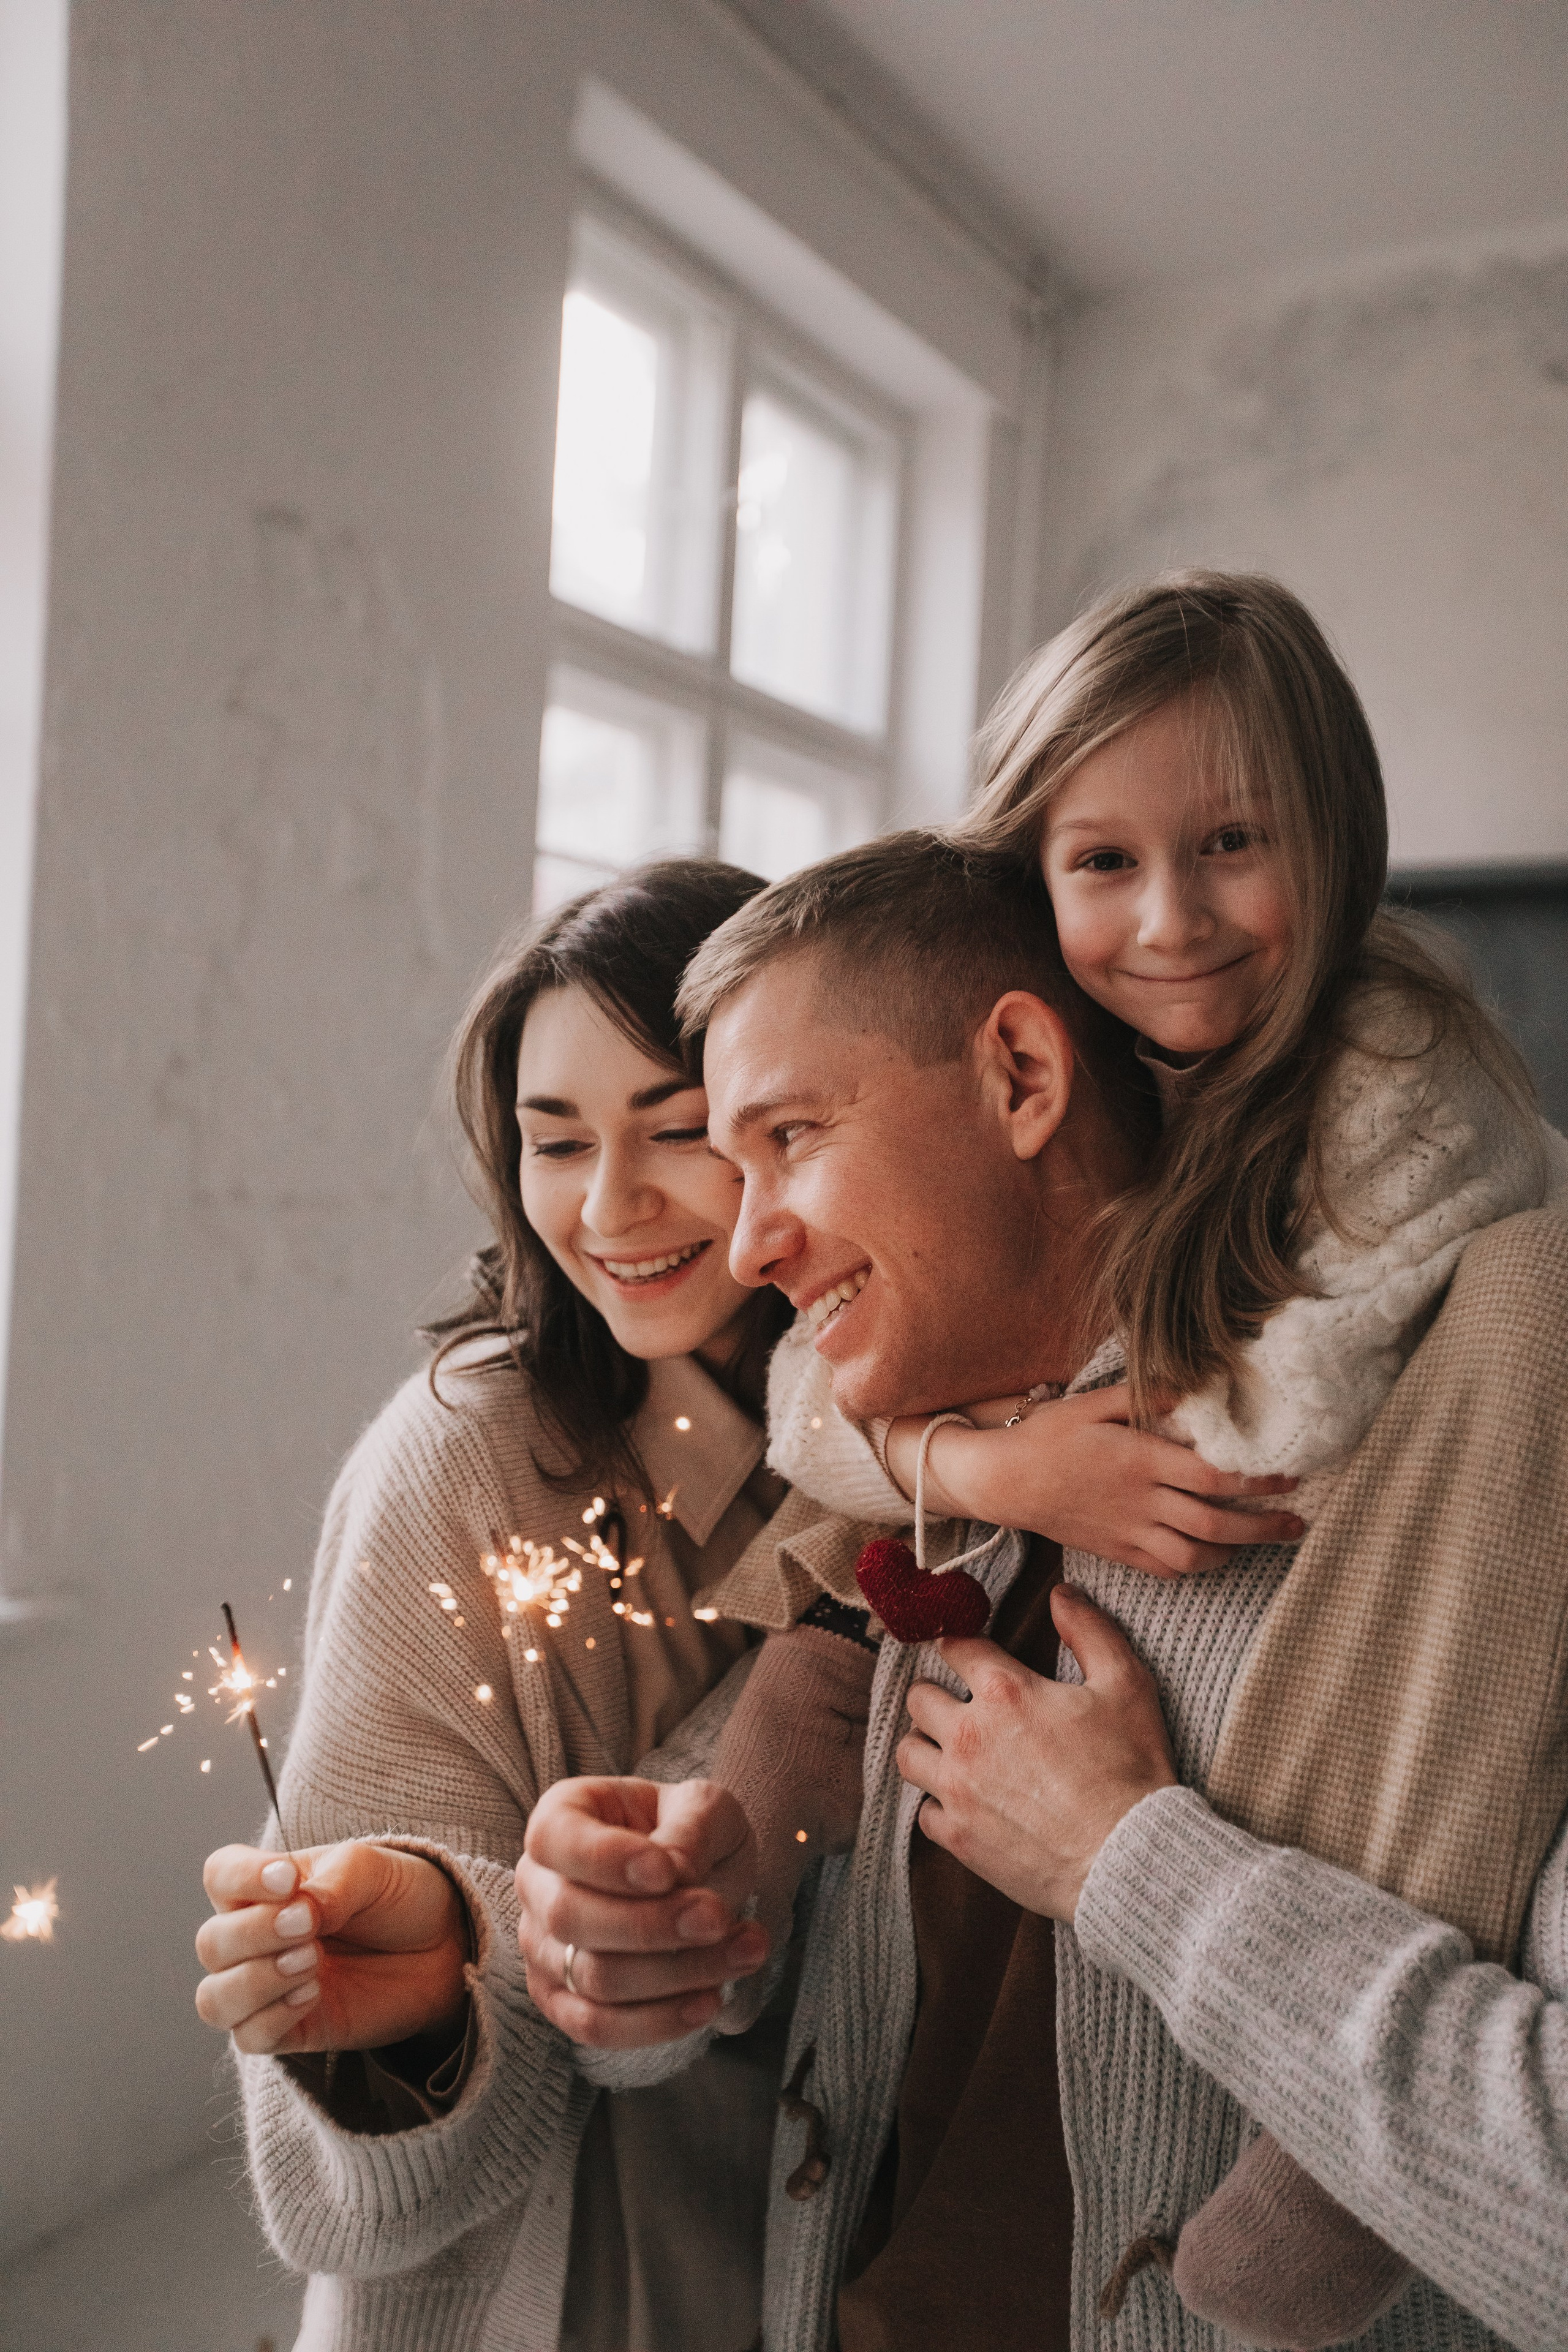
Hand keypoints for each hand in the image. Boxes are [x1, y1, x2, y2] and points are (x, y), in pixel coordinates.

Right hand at [195, 1842, 467, 2055]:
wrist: (444, 1945)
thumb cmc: (399, 1897)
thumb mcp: (371, 1872)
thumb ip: (331, 1885)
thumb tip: (297, 1911)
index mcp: (267, 1886)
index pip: (220, 1876)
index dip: (241, 1878)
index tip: (287, 1879)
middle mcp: (256, 1937)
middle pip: (211, 1942)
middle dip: (254, 1934)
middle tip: (307, 1926)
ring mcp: (269, 1987)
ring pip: (215, 1998)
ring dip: (256, 1980)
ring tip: (311, 1962)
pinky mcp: (290, 2031)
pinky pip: (249, 2038)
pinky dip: (272, 2017)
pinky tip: (312, 1994)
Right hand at [516, 1777, 767, 2049]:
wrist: (700, 1879)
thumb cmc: (692, 1832)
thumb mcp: (707, 1807)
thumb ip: (692, 1829)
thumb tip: (676, 1874)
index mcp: (560, 1815)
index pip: (555, 1839)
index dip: (607, 1861)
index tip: (667, 1873)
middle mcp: (537, 1882)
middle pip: (569, 1917)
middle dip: (651, 1925)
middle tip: (718, 1919)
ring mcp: (542, 1946)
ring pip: (593, 1978)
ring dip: (676, 1973)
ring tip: (745, 1952)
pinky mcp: (562, 2000)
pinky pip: (596, 2027)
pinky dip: (659, 2020)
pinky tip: (711, 1999)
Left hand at [895, 1584, 1177, 1920]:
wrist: (1130, 1859)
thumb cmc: (1131, 1770)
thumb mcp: (1126, 1685)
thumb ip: (1090, 1631)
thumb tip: (1061, 1594)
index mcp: (1005, 1692)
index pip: (955, 1647)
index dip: (960, 1643)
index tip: (966, 1651)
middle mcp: (968, 1736)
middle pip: (919, 1697)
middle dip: (938, 1694)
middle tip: (962, 1704)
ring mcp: (958, 1789)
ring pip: (908, 1752)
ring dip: (928, 1745)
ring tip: (953, 1750)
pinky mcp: (958, 1837)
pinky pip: (924, 1811)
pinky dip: (940, 1804)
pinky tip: (967, 1802)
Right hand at [901, 1385, 1302, 1572]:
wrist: (1002, 1481)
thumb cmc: (1046, 1435)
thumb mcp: (1093, 1403)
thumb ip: (1147, 1395)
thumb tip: (1195, 1386)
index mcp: (1139, 1459)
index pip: (1213, 1476)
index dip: (1258, 1480)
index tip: (1289, 1475)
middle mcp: (1140, 1501)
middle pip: (1216, 1523)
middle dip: (1264, 1526)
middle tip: (1298, 1521)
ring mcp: (1128, 1532)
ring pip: (1195, 1555)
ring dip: (1236, 1551)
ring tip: (1262, 1540)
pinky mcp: (1116, 1552)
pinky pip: (1166, 1569)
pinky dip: (1197, 1565)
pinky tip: (1212, 1553)